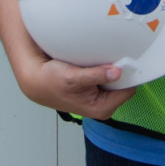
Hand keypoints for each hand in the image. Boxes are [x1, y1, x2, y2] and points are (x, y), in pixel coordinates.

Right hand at [18, 54, 135, 119]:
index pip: (128, 89)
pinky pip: (109, 78)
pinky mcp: (96, 91)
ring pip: (117, 81)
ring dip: (112, 70)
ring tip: (100, 60)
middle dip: (120, 72)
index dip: (128, 74)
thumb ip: (96, 75)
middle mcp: (103, 106)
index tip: (125, 60)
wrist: (36, 81)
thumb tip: (116, 72)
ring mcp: (100, 99)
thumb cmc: (51, 82)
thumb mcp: (73, 77)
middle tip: (112, 57)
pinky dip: (105, 70)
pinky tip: (96, 63)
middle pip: (125, 85)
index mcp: (101, 108)